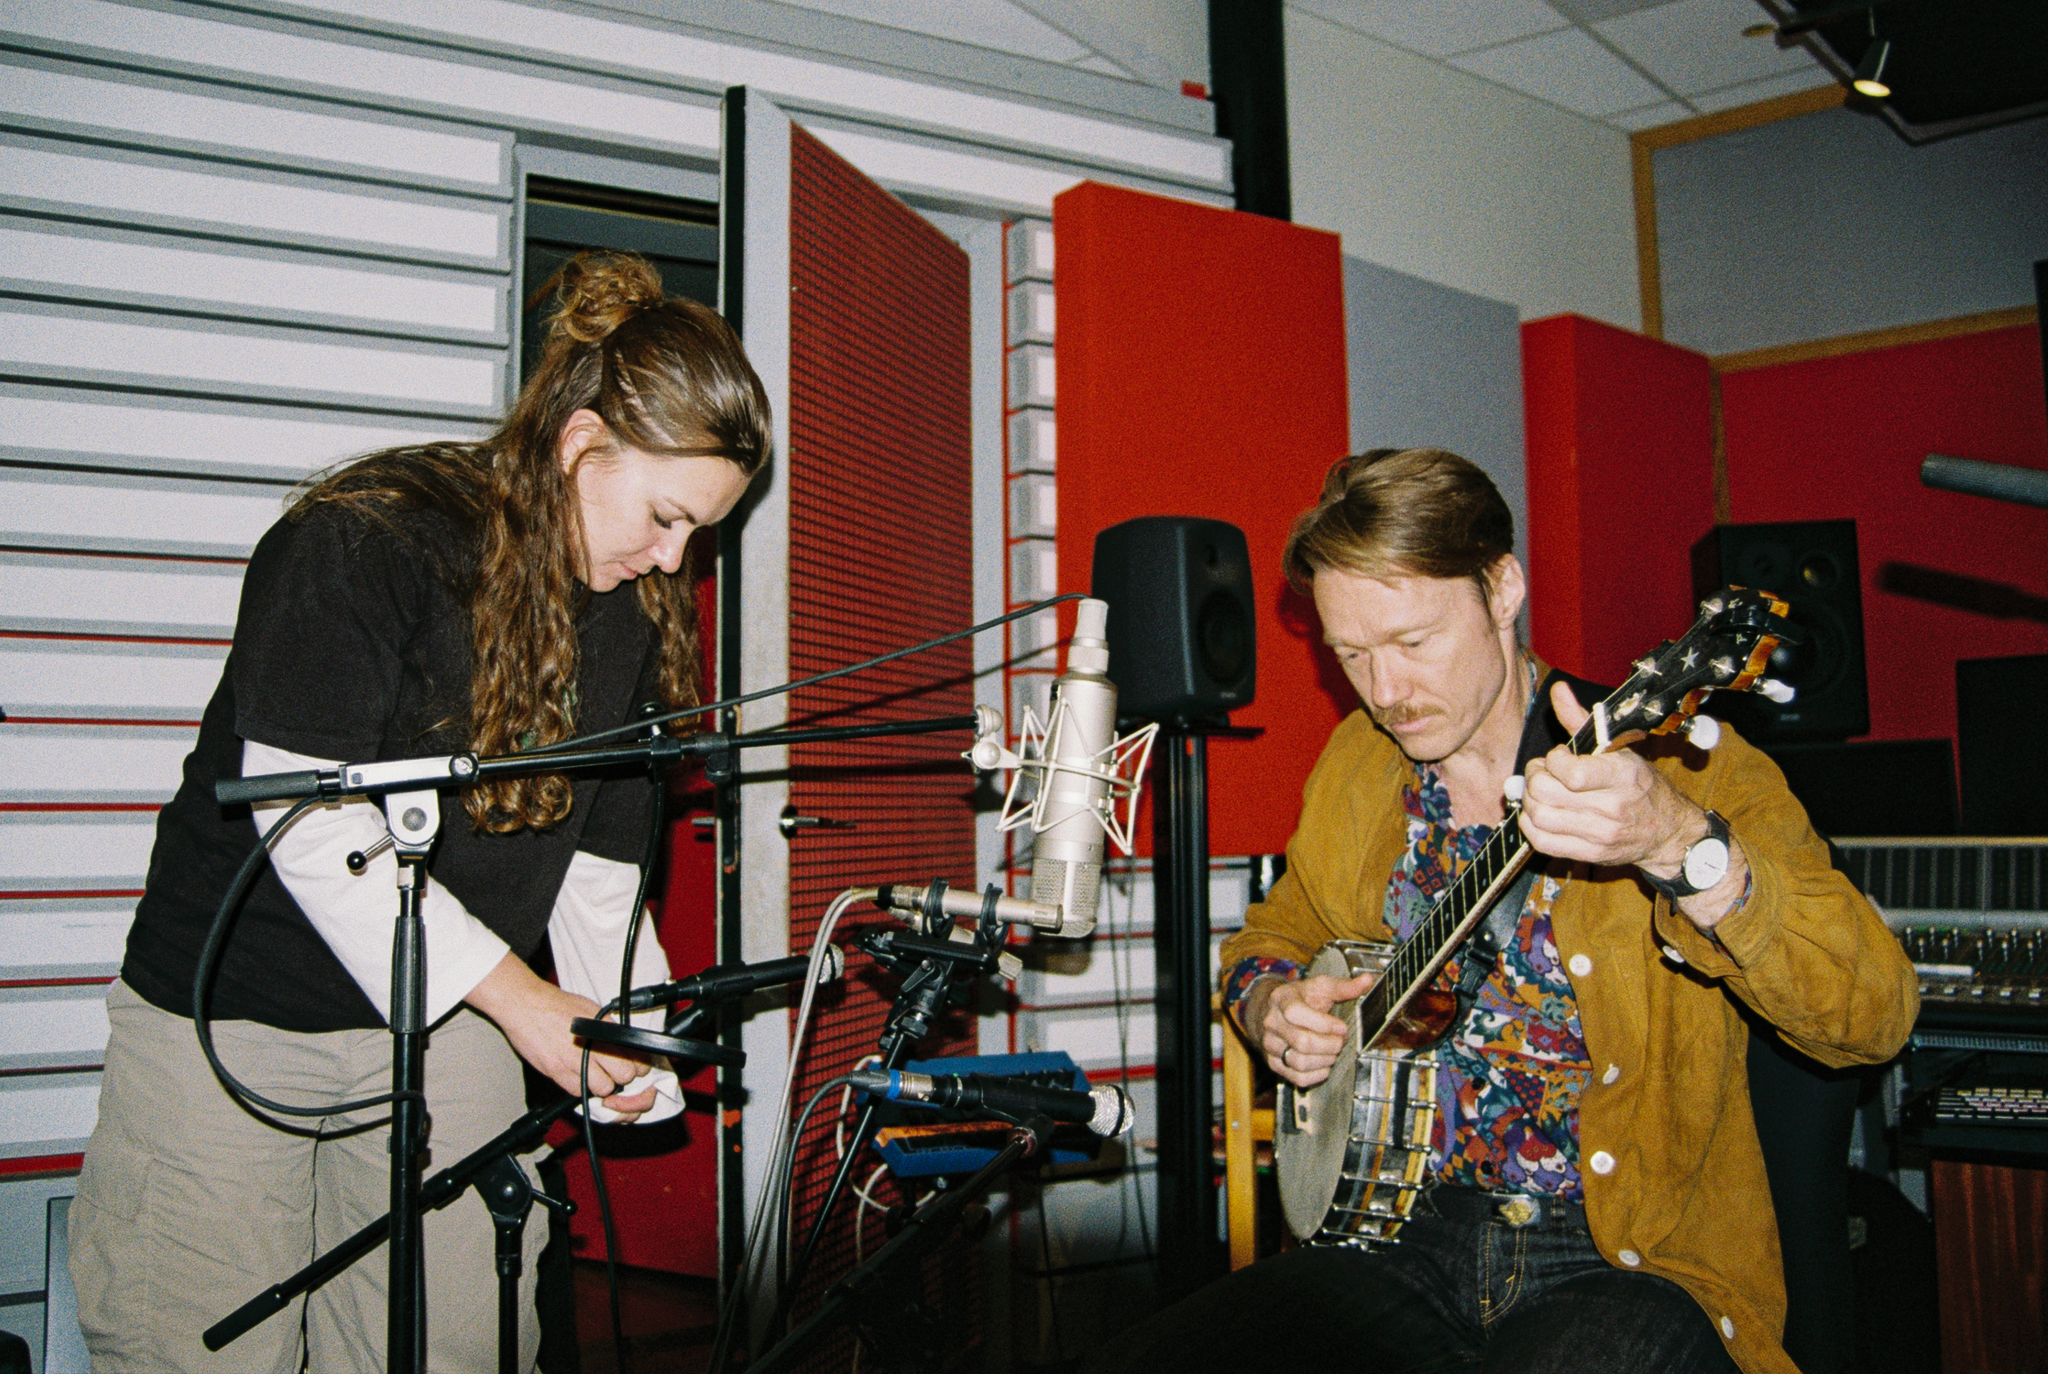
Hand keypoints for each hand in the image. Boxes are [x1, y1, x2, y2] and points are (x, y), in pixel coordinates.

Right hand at [464, 953, 659, 1120]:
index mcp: (605, 1029)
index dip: (637, 1065)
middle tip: (614, 1072)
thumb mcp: (593, 1010)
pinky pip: (578, 1091)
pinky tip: (578, 1076)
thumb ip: (611, 1029)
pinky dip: (581, 1088)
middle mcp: (593, 1045)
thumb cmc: (556, 1005)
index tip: (633, 1066)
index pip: (636, 1057)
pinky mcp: (556, 1071)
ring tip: (595, 1074)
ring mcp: (574, 1060)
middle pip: (624, 1076)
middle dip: (622, 1077)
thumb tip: (627, 1044)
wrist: (525, 1005)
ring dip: (602, 1085)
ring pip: (603, 1088)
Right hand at [1246, 971, 1374, 1087]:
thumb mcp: (1319, 987)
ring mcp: (1271, 1045)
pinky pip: (1298, 1078)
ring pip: (1300, 1062)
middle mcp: (1272, 1023)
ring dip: (1325, 1060)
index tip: (1342, 1027)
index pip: (1296, 1013)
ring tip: (1333, 1051)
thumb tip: (1367, 981)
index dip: (1324, 1024)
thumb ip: (1343, 986)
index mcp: (1282, 999)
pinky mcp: (1274, 1064)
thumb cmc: (1300, 998)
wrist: (1272, 1011)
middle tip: (1341, 1040)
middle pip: (1302, 1042)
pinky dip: (1317, 1075)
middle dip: (1330, 1044)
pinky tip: (1325, 1063)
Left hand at [1519, 681, 1706, 874]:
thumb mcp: (1618, 749)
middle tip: (1543, 773)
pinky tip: (1539, 813)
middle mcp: (1611, 808)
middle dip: (1534, 777)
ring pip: (1539, 818)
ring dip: (1530, 801)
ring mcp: (1600, 834)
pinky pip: (1542, 843)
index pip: (1570, 773)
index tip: (1559, 756)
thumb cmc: (1640, 785)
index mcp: (1621, 776)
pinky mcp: (1590, 854)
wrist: (1668, 831)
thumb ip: (1581, 720)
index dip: (1552, 760)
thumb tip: (1557, 688)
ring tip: (1541, 792)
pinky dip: (1530, 826)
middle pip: (1545, 794)